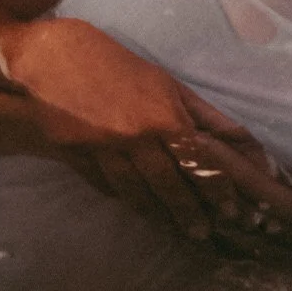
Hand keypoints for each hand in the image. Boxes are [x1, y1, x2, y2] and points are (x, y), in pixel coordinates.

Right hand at [0, 18, 291, 244]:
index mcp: (164, 116)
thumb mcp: (166, 83)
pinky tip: (139, 211)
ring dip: (160, 216)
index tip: (231, 210)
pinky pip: (107, 187)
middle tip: (204, 234)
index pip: (200, 163)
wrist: (50, 56)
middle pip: (170, 186)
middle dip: (190, 213)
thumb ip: (203, 115)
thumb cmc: (117, 65)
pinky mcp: (77, 158)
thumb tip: (241, 141)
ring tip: (176, 231)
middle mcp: (137, 138)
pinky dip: (125, 200)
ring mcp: (104, 150)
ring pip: (138, 194)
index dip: (218, 189)